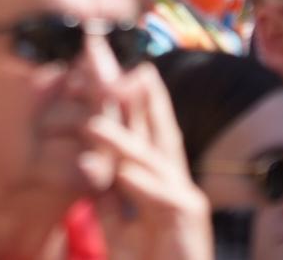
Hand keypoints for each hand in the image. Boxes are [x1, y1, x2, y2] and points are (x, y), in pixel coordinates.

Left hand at [82, 64, 213, 259]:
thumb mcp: (120, 225)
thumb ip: (110, 193)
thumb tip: (95, 162)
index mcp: (159, 179)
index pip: (143, 130)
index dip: (126, 97)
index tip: (105, 64)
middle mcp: (176, 181)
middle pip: (155, 128)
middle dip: (133, 92)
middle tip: (107, 57)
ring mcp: (186, 199)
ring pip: (153, 160)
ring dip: (123, 139)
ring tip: (93, 123)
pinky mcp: (189, 223)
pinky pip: (163, 199)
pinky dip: (143, 184)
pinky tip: (125, 171)